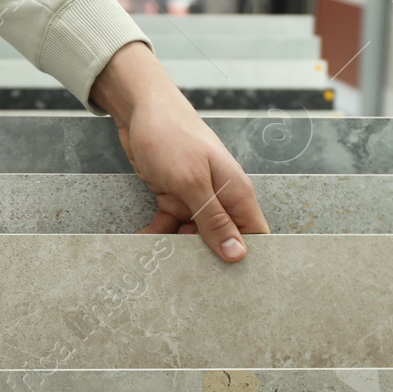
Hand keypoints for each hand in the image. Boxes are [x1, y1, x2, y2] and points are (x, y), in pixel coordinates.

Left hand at [90, 42, 268, 259]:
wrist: (139, 109)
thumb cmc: (171, 136)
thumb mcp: (192, 182)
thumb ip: (214, 219)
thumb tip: (237, 255)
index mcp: (236, 193)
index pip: (254, 236)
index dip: (247, 258)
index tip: (231, 282)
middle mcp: (221, 198)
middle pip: (222, 240)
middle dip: (205, 258)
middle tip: (186, 277)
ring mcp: (197, 198)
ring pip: (193, 236)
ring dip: (175, 248)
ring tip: (157, 260)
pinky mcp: (174, 197)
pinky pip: (169, 225)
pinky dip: (157, 234)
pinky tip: (142, 241)